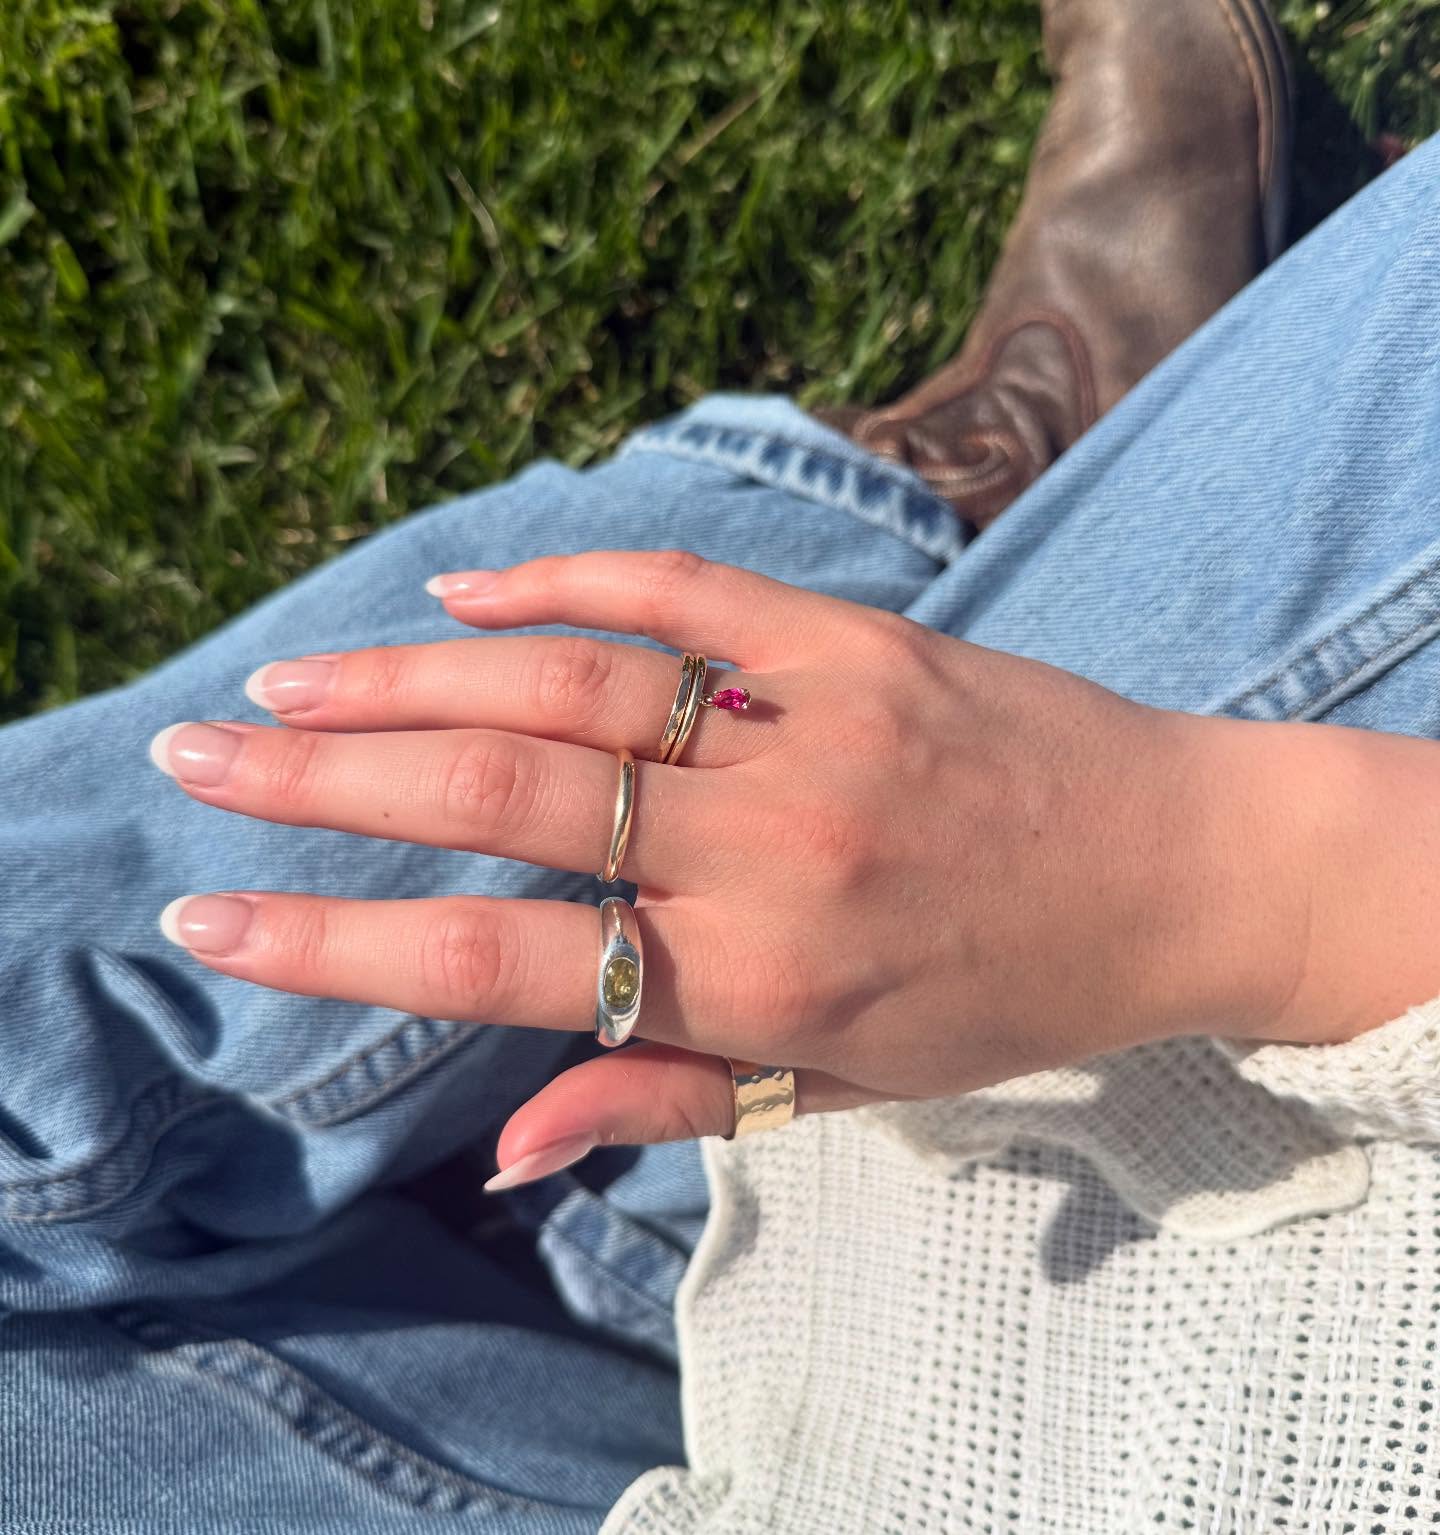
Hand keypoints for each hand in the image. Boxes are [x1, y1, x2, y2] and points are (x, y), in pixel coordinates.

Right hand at [150, 551, 1316, 1186]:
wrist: (1178, 870)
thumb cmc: (1006, 996)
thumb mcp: (846, 1092)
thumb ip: (669, 1101)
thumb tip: (505, 1151)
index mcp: (760, 982)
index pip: (506, 961)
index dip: (342, 937)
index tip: (219, 913)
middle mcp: (770, 848)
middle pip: (507, 798)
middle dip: (331, 783)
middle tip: (204, 756)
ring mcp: (810, 724)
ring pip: (572, 683)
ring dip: (412, 677)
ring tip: (290, 683)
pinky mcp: (853, 639)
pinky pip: (683, 590)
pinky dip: (561, 576)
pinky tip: (459, 593)